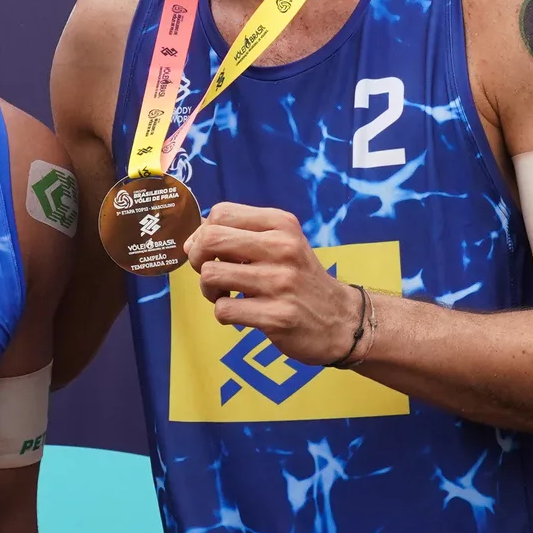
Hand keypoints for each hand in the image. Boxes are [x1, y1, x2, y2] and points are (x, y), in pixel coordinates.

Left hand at [183, 202, 363, 367]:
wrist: (342, 320)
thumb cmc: (299, 279)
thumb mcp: (281, 244)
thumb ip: (239, 235)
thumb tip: (191, 241)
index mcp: (281, 224)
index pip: (220, 213)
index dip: (203, 233)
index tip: (211, 252)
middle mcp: (282, 248)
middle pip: (209, 239)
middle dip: (197, 259)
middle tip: (211, 273)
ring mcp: (280, 282)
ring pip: (210, 275)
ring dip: (209, 290)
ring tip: (226, 295)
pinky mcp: (277, 316)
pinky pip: (224, 310)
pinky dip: (224, 314)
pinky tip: (241, 314)